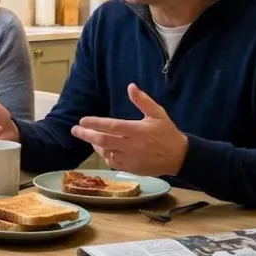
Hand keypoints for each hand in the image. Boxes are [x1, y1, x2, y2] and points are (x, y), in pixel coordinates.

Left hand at [70, 83, 186, 176]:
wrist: (179, 157)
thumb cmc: (167, 133)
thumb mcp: (157, 113)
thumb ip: (142, 101)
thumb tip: (130, 86)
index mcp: (136, 130)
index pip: (111, 126)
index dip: (95, 123)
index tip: (82, 120)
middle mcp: (131, 145)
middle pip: (102, 141)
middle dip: (86, 135)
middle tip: (75, 130)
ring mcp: (130, 158)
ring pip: (105, 152)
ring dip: (95, 145)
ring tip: (89, 137)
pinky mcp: (131, 168)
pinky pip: (113, 162)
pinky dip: (105, 155)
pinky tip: (103, 149)